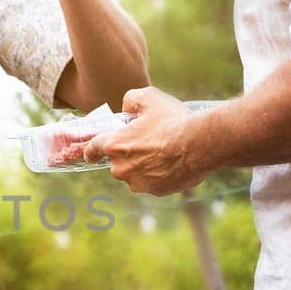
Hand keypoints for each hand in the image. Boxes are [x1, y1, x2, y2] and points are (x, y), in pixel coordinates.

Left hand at [84, 86, 209, 194]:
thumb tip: (127, 109)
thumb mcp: (148, 97)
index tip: (92, 153)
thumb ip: (131, 101)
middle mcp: (121, 168)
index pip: (93, 149)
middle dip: (130, 154)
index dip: (91, 151)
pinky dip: (160, 175)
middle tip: (150, 142)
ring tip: (165, 152)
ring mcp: (138, 182)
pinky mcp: (156, 192)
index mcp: (114, 145)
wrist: (199, 144)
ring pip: (136, 174)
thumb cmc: (172, 120)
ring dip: (145, 166)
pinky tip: (174, 162)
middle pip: (118, 162)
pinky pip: (154, 183)